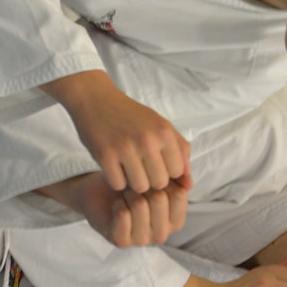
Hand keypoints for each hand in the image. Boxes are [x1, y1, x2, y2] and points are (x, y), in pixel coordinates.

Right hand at [48, 72, 191, 192]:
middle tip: (141, 168)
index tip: (156, 164)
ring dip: (133, 183)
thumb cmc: (131, 115)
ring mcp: (125, 148)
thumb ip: (180, 152)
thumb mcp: (160, 125)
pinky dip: (116, 180)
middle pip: (159, 183)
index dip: (167, 172)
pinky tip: (115, 168)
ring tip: (128, 169)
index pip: (177, 172)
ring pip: (140, 187)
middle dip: (151, 180)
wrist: (96, 99)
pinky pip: (118, 184)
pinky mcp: (105, 155)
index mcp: (164, 132)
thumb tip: (189, 184)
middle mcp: (147, 140)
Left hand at [76, 173, 188, 246]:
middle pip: (159, 198)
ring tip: (126, 195)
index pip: (178, 194)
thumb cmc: (131, 183)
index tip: (150, 179)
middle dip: (143, 184)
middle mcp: (163, 234)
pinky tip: (117, 205)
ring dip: (129, 193)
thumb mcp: (157, 174)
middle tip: (135, 187)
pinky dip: (118, 203)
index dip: (161, 178)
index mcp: (176, 220)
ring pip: (140, 205)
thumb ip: (177, 174)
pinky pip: (123, 214)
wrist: (99, 193)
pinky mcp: (122, 241)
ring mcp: (143, 240)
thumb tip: (189, 184)